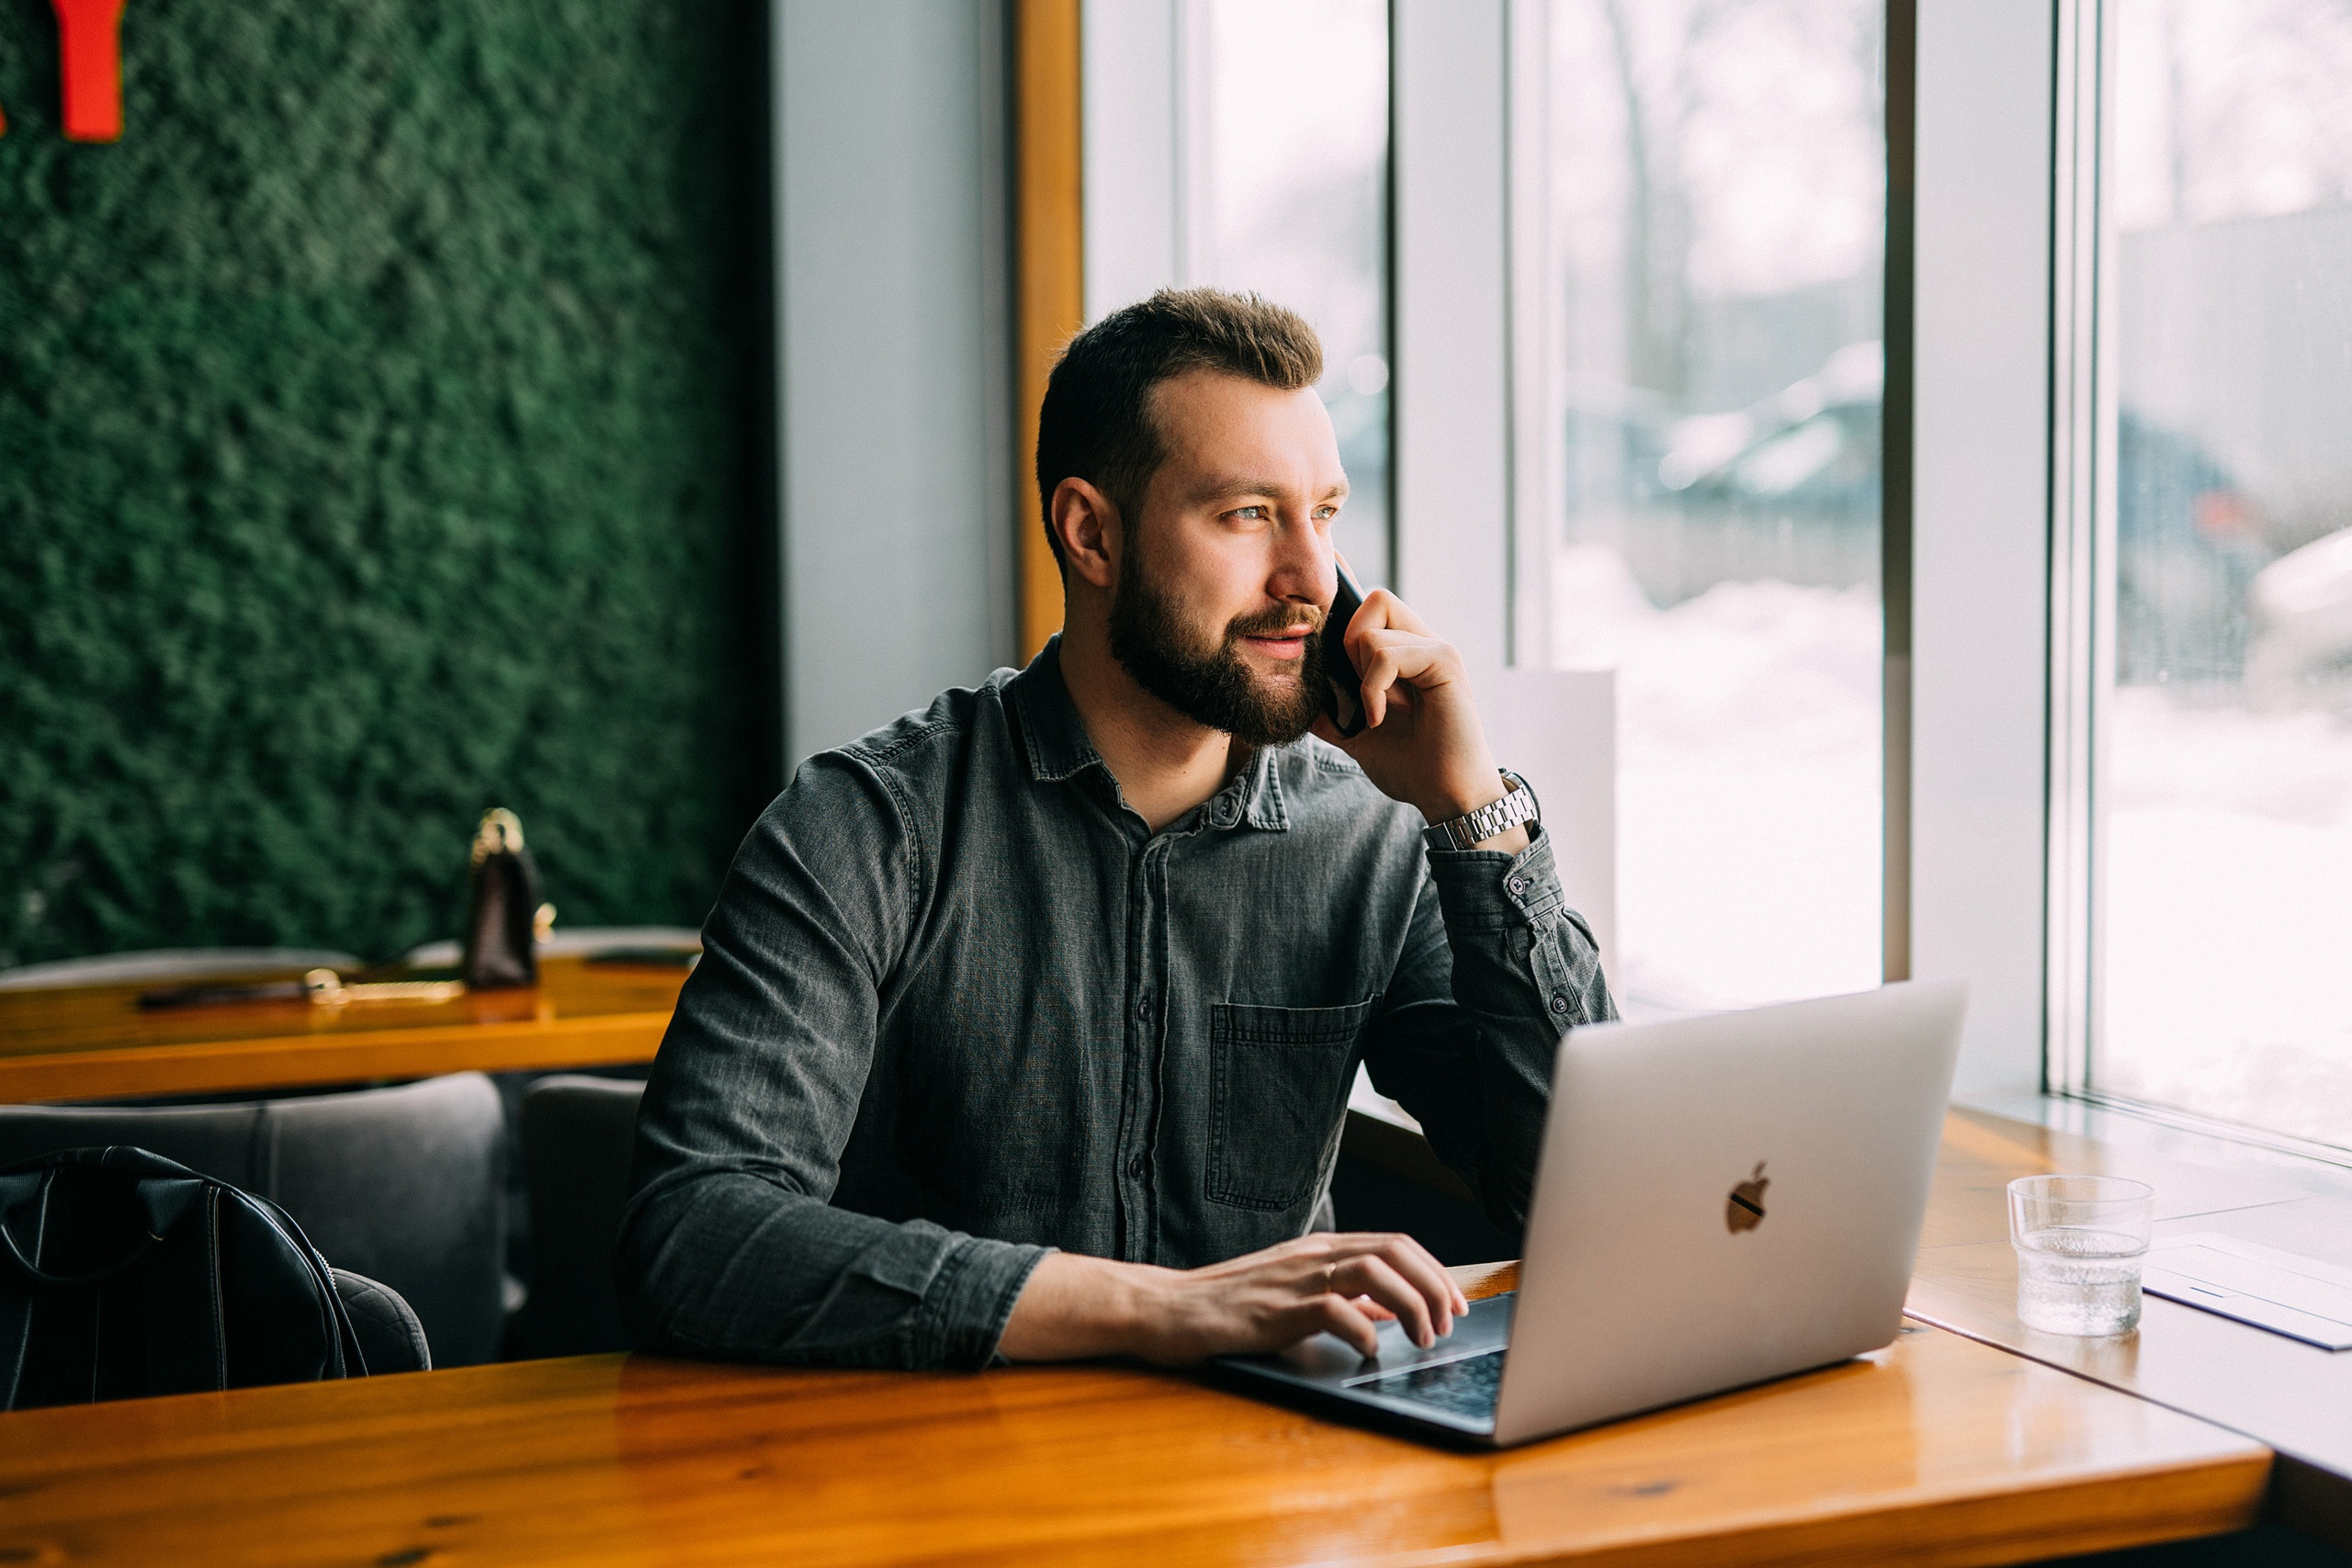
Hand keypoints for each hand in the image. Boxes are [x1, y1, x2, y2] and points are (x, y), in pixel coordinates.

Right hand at [998, 1233, 1468, 1364]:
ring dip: (1410, 1305)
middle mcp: (1313, 1254)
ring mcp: (1293, 1277)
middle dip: (1434, 1285)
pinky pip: (1333, 1310)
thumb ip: (1342, 1299)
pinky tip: (1369, 1353)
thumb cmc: (1230, 1307)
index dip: (1435, 1271)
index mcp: (1321, 1248)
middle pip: (1394, 1249)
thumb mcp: (1294, 1296)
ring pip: (1373, 1270)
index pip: (1395, 1243)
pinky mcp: (1275, 1308)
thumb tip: (1391, 1314)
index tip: (1457, 1304)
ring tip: (1420, 1339)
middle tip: (1448, 1324)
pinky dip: (1362, 1331)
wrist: (1166, 1308)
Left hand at [1311, 572, 1524, 845]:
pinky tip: (1379, 718)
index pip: (1374, 604)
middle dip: (1350, 641)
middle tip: (1359, 688)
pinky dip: (1373, 688)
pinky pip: (1388, 654)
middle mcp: (1423, 643)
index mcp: (1405, 654)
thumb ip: (1331, 712)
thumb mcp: (1357, 736)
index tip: (1325, 589)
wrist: (1446, 795)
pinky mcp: (1445, 660)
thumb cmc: (1413, 766)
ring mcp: (1436, 649)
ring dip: (1361, 674)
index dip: (1346, 591)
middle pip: (1374, 599)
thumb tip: (1297, 694)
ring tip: (1374, 711)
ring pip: (1374, 628)